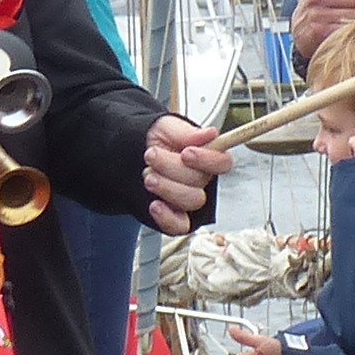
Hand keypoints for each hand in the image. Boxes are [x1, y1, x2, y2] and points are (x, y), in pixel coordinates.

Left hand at [142, 116, 225, 232]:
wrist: (131, 157)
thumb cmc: (157, 142)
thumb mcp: (167, 127)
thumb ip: (186, 132)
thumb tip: (210, 133)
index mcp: (207, 157)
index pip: (223, 162)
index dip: (208, 159)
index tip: (186, 152)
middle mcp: (202, 181)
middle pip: (201, 181)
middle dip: (172, 168)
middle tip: (151, 155)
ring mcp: (190, 200)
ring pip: (191, 200)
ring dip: (167, 187)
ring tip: (149, 176)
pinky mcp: (176, 217)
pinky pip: (179, 226)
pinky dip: (167, 217)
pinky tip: (155, 205)